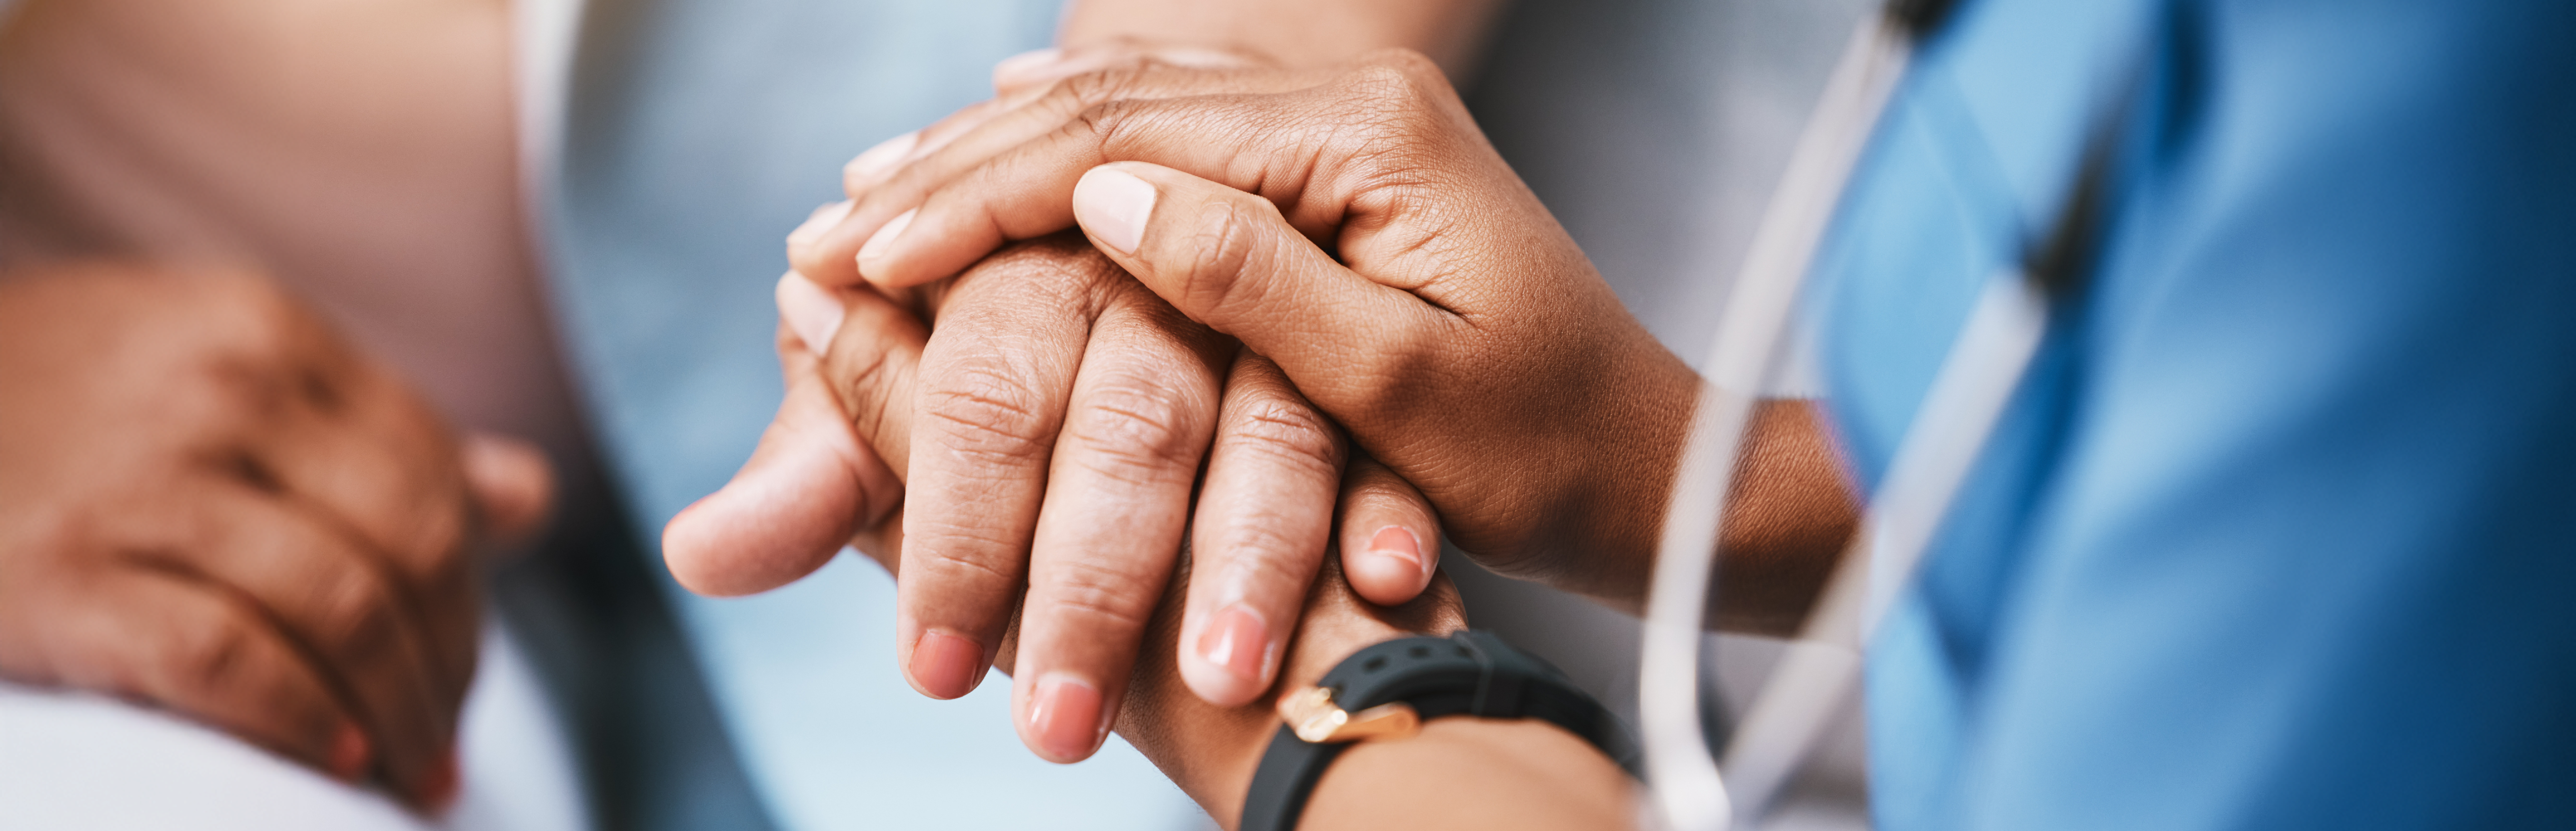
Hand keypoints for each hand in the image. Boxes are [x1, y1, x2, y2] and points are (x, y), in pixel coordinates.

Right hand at [0, 265, 553, 807]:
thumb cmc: (57, 410)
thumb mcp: (218, 378)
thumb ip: (373, 436)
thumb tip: (528, 495)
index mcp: (271, 337)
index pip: (434, 479)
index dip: (471, 596)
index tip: (458, 671)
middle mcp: (218, 391)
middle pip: (411, 548)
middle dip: (448, 665)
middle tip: (441, 744)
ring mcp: (136, 480)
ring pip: (342, 609)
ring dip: (394, 714)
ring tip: (402, 772)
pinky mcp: (58, 575)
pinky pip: (229, 661)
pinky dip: (299, 723)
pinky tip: (329, 762)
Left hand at [663, 237, 1442, 762]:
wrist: (1141, 281)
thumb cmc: (1007, 406)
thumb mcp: (908, 441)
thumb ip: (823, 490)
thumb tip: (699, 553)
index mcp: (1023, 278)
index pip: (980, 403)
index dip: (956, 544)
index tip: (936, 674)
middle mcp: (1149, 291)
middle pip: (1124, 431)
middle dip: (1089, 587)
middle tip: (1053, 731)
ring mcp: (1266, 336)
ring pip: (1266, 440)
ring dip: (1243, 561)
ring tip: (1219, 687)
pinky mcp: (1359, 388)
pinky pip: (1386, 449)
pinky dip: (1385, 517)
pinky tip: (1389, 584)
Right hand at [779, 52, 1857, 628]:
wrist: (1643, 458)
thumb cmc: (1538, 448)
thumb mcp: (1398, 388)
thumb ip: (1253, 282)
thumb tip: (1108, 198)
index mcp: (1363, 140)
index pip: (1127, 139)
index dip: (983, 192)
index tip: (869, 244)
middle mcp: (1350, 103)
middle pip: (1117, 104)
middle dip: (963, 164)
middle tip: (835, 220)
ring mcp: (1346, 122)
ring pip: (1135, 107)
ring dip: (1001, 148)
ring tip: (880, 187)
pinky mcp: (1340, 162)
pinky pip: (1179, 127)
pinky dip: (1078, 141)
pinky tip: (1008, 135)